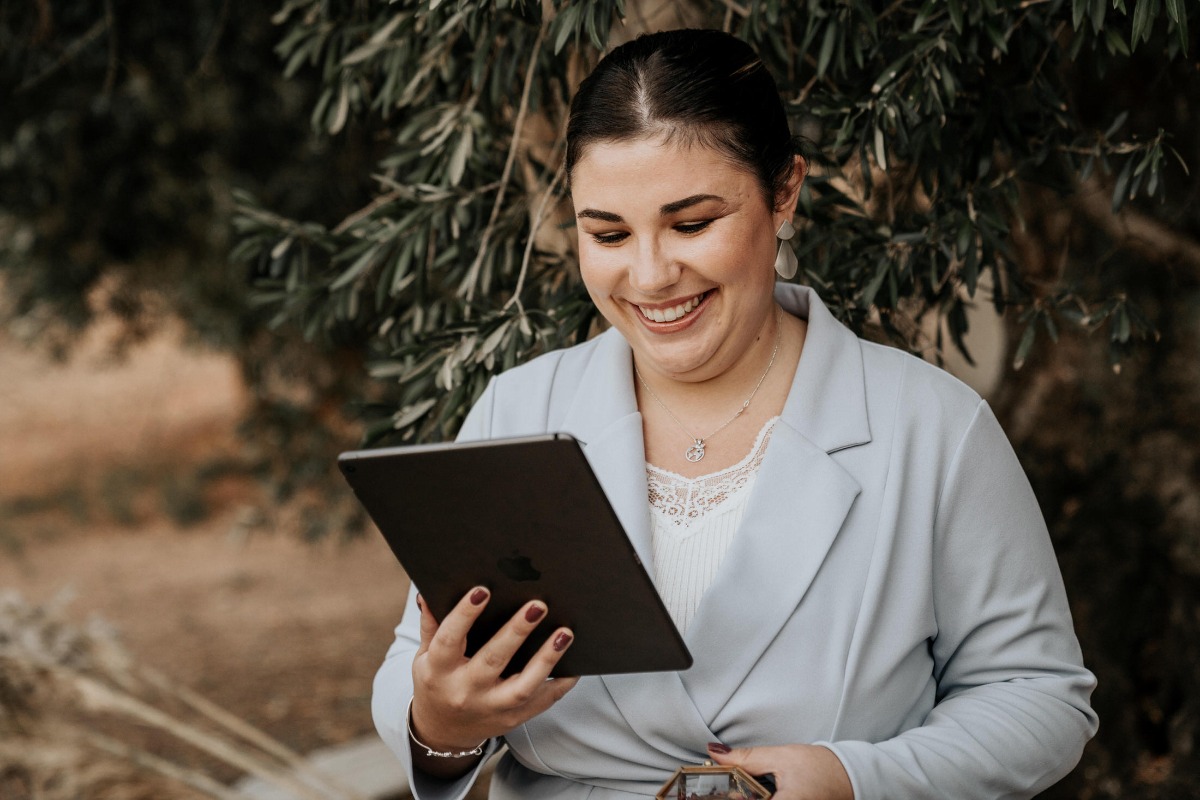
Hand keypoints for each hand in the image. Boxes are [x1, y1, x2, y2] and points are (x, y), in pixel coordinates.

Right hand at [409, 586, 578, 776]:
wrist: (443, 731)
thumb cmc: (437, 682)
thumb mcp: (425, 656)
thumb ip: (431, 625)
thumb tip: (428, 592)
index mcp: (438, 670)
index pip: (450, 639)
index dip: (465, 614)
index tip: (483, 589)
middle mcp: (464, 691)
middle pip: (493, 659)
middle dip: (517, 631)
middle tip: (537, 605)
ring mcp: (490, 708)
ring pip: (523, 685)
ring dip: (546, 658)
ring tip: (564, 633)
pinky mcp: (512, 719)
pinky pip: (542, 702)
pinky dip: (560, 684)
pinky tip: (575, 664)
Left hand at [706, 742, 852, 799]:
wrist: (850, 777)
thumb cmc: (820, 767)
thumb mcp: (781, 757)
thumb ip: (746, 759)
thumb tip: (715, 754)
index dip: (722, 798)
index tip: (701, 793)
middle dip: (731, 798)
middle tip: (710, 792)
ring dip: (742, 799)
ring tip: (733, 791)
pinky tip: (749, 795)